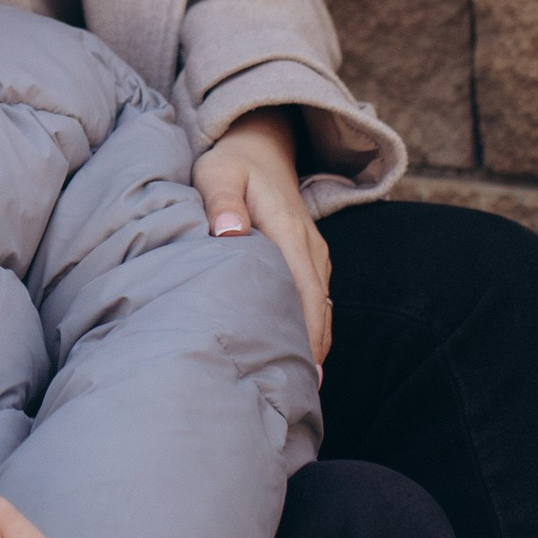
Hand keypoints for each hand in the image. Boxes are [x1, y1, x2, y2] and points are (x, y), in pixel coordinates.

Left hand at [194, 106, 330, 364]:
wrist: (261, 141)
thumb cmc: (232, 161)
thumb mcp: (217, 172)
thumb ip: (222, 202)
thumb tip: (230, 234)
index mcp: (288, 230)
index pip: (302, 290)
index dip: (304, 332)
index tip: (301, 371)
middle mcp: (308, 246)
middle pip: (317, 308)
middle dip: (312, 351)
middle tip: (300, 397)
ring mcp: (312, 252)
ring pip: (319, 306)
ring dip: (313, 343)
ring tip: (299, 388)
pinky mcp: (308, 256)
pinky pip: (314, 299)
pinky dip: (310, 328)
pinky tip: (297, 357)